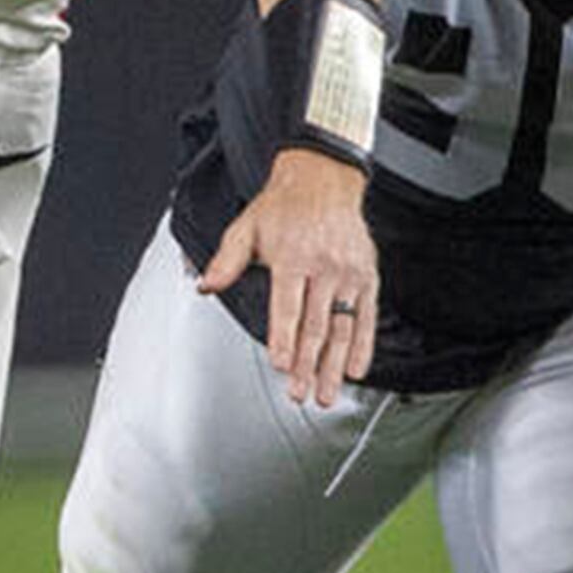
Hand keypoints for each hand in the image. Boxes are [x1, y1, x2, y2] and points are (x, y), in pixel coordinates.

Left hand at [193, 148, 375, 405]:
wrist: (323, 179)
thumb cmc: (283, 206)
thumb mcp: (246, 227)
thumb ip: (226, 261)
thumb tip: (205, 285)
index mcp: (292, 256)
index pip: (287, 306)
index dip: (283, 338)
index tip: (280, 364)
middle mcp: (324, 266)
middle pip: (316, 324)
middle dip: (308, 364)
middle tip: (301, 393)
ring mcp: (349, 273)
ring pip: (343, 327)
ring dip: (335, 365)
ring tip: (327, 393)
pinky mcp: (367, 276)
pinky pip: (367, 316)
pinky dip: (364, 345)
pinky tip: (357, 369)